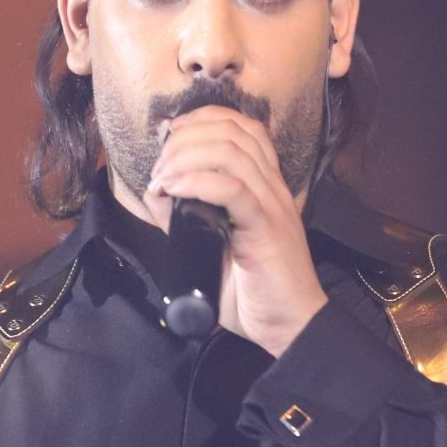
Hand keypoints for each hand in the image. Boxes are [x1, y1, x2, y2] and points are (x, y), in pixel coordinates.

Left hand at [141, 105, 326, 355]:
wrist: (289, 327)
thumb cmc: (252, 291)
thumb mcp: (208, 245)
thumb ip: (184, 219)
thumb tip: (156, 193)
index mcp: (264, 186)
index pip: (242, 127)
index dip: (202, 120)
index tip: (170, 137)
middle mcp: (271, 187)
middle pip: (232, 131)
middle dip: (186, 138)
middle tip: (161, 167)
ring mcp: (272, 205)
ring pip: (231, 153)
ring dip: (186, 157)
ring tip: (163, 179)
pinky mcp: (267, 228)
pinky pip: (234, 189)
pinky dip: (197, 181)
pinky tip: (175, 189)